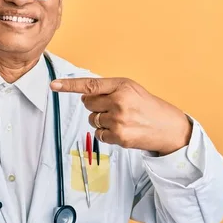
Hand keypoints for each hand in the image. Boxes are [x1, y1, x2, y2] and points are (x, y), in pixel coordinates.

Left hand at [50, 77, 191, 154]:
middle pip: (87, 104)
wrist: (169, 128)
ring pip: (92, 120)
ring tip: (122, 120)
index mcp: (122, 86)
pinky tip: (122, 130)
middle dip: (96, 106)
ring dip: (102, 121)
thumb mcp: (131, 89)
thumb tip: (83, 95)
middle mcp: (119, 101)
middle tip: (114, 108)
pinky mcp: (119, 137)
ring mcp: (119, 120)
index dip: (69, 85)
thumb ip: (108, 89)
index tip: (53, 85)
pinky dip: (107, 134)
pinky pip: (99, 135)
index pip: (90, 85)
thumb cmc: (147, 106)